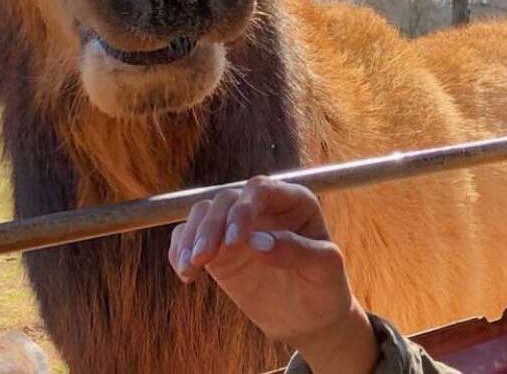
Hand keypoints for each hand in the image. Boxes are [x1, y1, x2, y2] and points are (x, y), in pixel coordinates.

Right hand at [169, 176, 378, 373]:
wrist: (309, 317)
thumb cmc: (325, 287)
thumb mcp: (325, 269)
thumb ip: (297, 251)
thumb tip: (258, 242)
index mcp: (293, 201)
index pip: (260, 189)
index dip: (243, 209)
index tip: (234, 241)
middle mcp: (261, 207)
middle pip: (226, 199)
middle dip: (211, 226)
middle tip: (203, 258)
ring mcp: (236, 226)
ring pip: (204, 213)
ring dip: (192, 236)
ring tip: (190, 267)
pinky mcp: (218, 249)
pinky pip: (190, 237)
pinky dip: (180, 250)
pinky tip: (186, 273)